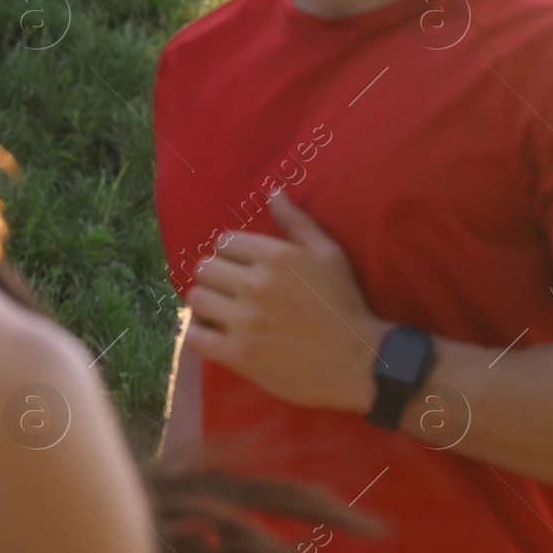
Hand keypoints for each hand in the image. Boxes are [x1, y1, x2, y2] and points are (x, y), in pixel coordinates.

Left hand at [185, 189, 386, 413]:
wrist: (357, 360)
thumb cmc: (344, 304)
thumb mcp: (329, 255)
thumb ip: (298, 222)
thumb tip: (273, 192)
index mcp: (277, 256)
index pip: (225, 241)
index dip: (231, 253)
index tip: (242, 266)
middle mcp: (256, 284)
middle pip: (205, 268)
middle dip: (216, 276)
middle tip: (231, 289)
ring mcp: (245, 321)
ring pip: (196, 299)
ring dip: (206, 303)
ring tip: (222, 310)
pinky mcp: (238, 354)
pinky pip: (194, 337)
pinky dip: (199, 334)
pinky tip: (215, 334)